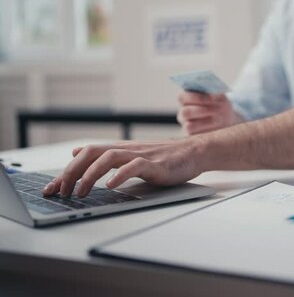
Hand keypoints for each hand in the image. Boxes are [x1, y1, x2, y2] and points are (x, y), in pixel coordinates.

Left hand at [42, 138, 203, 197]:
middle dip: (72, 172)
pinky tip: (111, 186)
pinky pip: (135, 166)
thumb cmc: (165, 158)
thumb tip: (77, 151)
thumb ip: (105, 155)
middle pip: (92, 153)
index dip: (66, 171)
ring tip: (81, 193)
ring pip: (109, 158)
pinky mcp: (156, 164)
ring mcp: (141, 155)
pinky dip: (120, 175)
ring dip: (91, 175)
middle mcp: (127, 149)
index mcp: (120, 149)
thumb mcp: (131, 155)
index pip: (86, 155)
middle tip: (61, 192)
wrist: (194, 153)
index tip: (51, 188)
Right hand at [177, 92, 242, 134]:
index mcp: (186, 99)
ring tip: (219, 119)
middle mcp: (183, 112)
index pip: (182, 97)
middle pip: (184, 112)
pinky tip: (217, 128)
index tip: (213, 98)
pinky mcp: (192, 137)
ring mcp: (186, 125)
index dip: (197, 97)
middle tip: (218, 109)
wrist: (227, 120)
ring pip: (188, 126)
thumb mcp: (221, 97)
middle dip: (202, 110)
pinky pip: (196, 137)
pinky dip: (208, 131)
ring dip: (206, 122)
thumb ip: (215, 93)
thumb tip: (214, 94)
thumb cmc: (221, 105)